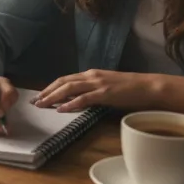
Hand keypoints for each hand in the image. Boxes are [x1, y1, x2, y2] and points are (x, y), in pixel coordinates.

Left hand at [33, 69, 157, 112]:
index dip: (50, 87)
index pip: (65, 79)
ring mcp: (98, 84)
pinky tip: (61, 109)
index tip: (39, 95)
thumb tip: (76, 100)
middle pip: (62, 82)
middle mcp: (91, 76)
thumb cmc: (130, 89)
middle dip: (46, 91)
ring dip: (53, 96)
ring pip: (69, 88)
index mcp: (90, 74)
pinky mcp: (105, 93)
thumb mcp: (106, 87)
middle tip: (34, 101)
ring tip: (42, 104)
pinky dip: (71, 103)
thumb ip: (91, 91)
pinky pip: (84, 98)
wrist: (149, 86)